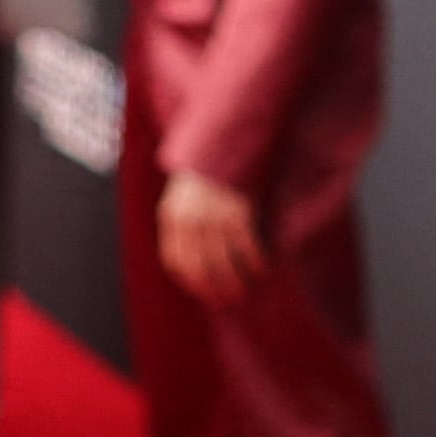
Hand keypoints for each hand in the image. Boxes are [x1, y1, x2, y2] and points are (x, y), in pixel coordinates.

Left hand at [154, 170, 263, 302]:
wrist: (229, 137)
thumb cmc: (210, 165)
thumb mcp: (185, 191)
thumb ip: (185, 218)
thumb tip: (198, 251)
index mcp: (171, 214)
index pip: (175, 260)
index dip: (190, 281)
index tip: (204, 292)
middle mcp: (189, 219)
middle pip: (201, 267)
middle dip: (217, 288)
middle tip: (231, 299)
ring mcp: (213, 217)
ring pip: (225, 262)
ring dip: (238, 280)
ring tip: (248, 288)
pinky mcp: (238, 212)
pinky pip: (247, 248)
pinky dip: (256, 261)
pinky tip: (264, 267)